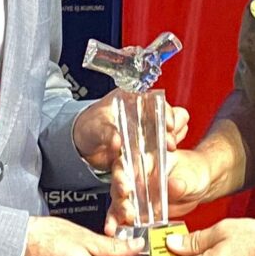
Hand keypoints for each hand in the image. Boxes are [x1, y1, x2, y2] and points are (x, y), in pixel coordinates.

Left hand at [73, 92, 188, 172]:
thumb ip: (106, 133)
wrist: (83, 146)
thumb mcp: (95, 128)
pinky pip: (161, 146)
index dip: (165, 111)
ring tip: (168, 150)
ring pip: (168, 130)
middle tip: (169, 143)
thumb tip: (117, 140)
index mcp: (131, 98)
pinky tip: (165, 156)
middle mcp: (142, 111)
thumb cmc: (88, 127)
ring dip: (171, 139)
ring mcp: (146, 128)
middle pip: (166, 115)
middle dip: (171, 129)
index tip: (168, 124)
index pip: (155, 100)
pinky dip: (165, 151)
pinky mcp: (146, 144)